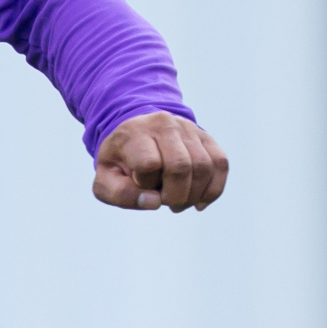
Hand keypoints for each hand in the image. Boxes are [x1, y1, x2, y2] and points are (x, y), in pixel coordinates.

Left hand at [94, 111, 227, 211]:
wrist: (136, 134)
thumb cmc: (120, 162)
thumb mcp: (105, 180)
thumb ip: (121, 194)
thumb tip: (155, 202)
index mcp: (134, 133)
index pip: (149, 163)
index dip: (146, 183)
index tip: (140, 183)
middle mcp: (164, 124)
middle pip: (181, 166)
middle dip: (175, 196)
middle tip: (166, 203)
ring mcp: (188, 128)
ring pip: (203, 167)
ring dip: (194, 195)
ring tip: (179, 202)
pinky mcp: (206, 137)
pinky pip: (220, 164)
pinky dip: (213, 190)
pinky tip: (199, 202)